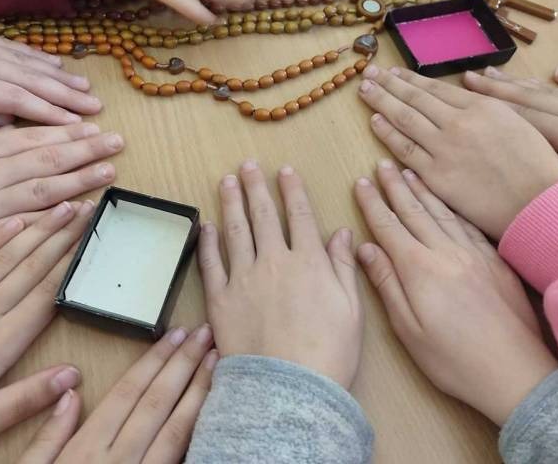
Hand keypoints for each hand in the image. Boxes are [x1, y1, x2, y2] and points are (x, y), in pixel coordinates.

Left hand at [0, 202, 94, 461]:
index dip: (71, 264)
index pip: (44, 296)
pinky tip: (10, 222)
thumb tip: (72, 378)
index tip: (93, 238)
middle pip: (29, 268)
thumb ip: (21, 402)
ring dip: (34, 230)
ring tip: (59, 207)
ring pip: (3, 258)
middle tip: (85, 209)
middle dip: (60, 237)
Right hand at [19, 325, 216, 463]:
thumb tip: (70, 392)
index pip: (128, 393)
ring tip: (215, 363)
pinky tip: (212, 413)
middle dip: (184, 366)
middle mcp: (117, 461)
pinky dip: (197, 435)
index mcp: (85, 450)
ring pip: (176, 431)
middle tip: (206, 335)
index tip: (176, 335)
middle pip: (157, 404)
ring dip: (199, 393)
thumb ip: (48, 436)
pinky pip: (178, 462)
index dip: (155, 361)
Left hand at [197, 160, 362, 388]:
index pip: (299, 215)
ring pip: (235, 231)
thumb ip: (343, 267)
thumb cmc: (329, 353)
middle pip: (263, 215)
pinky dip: (208, 242)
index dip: (292, 189)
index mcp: (308, 262)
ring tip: (227, 181)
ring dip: (231, 203)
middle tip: (247, 166)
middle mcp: (274, 261)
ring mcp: (244, 279)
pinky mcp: (220, 300)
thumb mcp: (351, 309)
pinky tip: (207, 226)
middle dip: (256, 186)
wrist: (289, 390)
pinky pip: (212, 264)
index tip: (284, 170)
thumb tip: (341, 233)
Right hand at [354, 162, 557, 425]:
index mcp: (420, 269)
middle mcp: (447, 253)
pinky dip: (452, 207)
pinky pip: (468, 224)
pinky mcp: (496, 262)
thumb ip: (387, 284)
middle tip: (382, 165)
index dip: (373, 204)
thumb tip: (365, 248)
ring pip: (442, 213)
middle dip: (395, 186)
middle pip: (414, 211)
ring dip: (422, 190)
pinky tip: (447, 200)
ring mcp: (475, 254)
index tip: (361, 183)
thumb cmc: (455, 360)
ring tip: (409, 172)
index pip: (389, 227)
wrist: (516, 373)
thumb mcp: (408, 330)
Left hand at [358, 65, 557, 238]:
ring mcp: (445, 148)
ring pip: (405, 118)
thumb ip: (490, 106)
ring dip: (381, 101)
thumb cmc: (538, 166)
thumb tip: (468, 87)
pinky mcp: (436, 175)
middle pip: (416, 98)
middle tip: (371, 72)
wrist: (542, 202)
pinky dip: (387, 133)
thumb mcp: (520, 122)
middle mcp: (460, 122)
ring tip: (365, 89)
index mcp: (483, 106)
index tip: (395, 73)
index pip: (437, 89)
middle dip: (390, 83)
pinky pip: (405, 150)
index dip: (412, 80)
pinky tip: (374, 121)